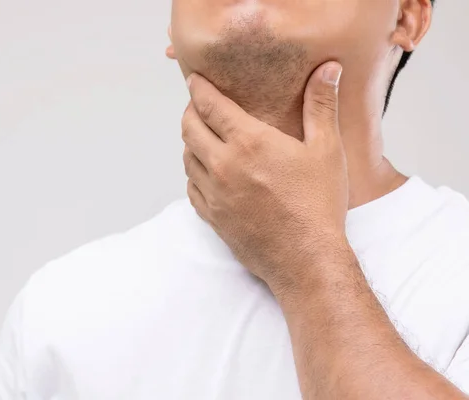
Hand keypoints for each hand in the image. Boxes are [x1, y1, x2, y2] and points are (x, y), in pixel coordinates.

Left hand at [182, 62, 349, 299]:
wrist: (305, 258)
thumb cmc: (318, 204)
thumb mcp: (326, 150)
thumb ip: (321, 106)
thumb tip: (328, 68)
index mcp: (248, 142)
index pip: (210, 105)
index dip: (198, 89)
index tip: (194, 80)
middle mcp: (223, 164)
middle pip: (189, 128)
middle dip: (190, 112)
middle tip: (199, 107)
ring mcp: (213, 193)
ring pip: (187, 158)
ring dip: (191, 142)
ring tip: (203, 137)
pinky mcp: (211, 216)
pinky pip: (190, 188)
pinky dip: (193, 173)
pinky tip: (205, 172)